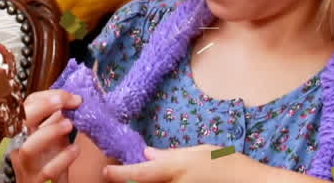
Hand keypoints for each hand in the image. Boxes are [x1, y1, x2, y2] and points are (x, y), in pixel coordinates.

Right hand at [13, 90, 81, 182]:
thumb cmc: (48, 167)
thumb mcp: (52, 142)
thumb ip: (55, 123)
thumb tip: (68, 100)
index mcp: (23, 134)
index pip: (26, 107)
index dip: (46, 97)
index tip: (69, 96)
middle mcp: (20, 148)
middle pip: (20, 122)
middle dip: (42, 107)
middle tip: (64, 101)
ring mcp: (27, 167)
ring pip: (29, 147)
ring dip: (49, 132)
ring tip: (69, 124)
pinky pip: (47, 171)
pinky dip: (62, 158)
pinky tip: (75, 149)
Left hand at [102, 146, 257, 182]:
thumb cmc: (227, 165)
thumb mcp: (198, 153)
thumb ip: (170, 156)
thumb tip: (148, 154)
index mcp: (175, 170)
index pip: (138, 173)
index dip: (119, 174)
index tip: (106, 171)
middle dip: (134, 180)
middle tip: (127, 172)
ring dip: (149, 182)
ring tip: (154, 175)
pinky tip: (169, 180)